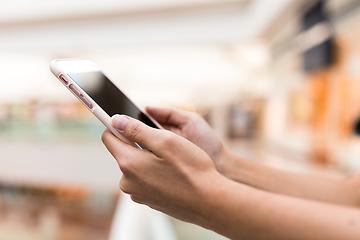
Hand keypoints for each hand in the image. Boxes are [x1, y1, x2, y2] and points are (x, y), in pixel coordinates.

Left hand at [101, 115, 220, 222]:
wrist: (209, 202)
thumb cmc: (192, 170)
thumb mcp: (165, 140)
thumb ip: (137, 129)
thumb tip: (116, 120)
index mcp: (129, 164)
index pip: (108, 138)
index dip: (118, 125)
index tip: (129, 121)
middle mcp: (127, 182)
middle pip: (123, 152)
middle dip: (138, 143)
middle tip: (163, 143)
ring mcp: (138, 193)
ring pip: (136, 165)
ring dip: (148, 158)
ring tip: (172, 160)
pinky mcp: (148, 200)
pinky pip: (145, 178)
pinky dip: (154, 172)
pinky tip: (173, 173)